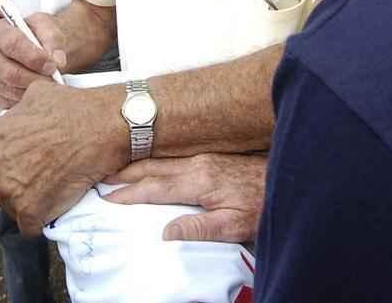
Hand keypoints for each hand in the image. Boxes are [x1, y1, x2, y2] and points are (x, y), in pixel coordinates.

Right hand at [0, 12, 64, 107]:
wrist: (38, 50)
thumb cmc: (41, 38)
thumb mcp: (50, 29)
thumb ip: (54, 41)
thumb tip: (57, 61)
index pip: (12, 44)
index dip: (34, 58)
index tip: (52, 65)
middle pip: (10, 73)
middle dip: (36, 79)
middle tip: (54, 79)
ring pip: (10, 90)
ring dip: (33, 91)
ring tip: (47, 84)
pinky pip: (8, 103)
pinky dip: (25, 100)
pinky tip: (34, 91)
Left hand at [0, 82, 128, 234]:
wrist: (101, 127)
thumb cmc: (72, 108)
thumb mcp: (34, 96)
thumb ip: (14, 115)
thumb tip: (17, 117)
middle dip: (7, 190)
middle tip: (32, 179)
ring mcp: (10, 191)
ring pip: (10, 209)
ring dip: (26, 203)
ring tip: (49, 185)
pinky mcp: (30, 210)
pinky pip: (29, 226)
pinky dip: (42, 219)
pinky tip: (56, 200)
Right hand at [104, 153, 267, 242]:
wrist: (290, 175)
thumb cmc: (263, 202)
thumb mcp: (234, 224)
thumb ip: (199, 228)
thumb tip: (165, 233)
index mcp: (199, 180)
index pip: (155, 187)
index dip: (129, 194)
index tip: (107, 198)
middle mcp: (197, 164)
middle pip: (152, 167)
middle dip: (125, 173)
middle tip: (101, 178)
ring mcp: (204, 158)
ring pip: (162, 160)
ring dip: (138, 164)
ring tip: (118, 170)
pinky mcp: (212, 157)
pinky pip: (173, 158)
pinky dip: (155, 162)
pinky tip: (152, 165)